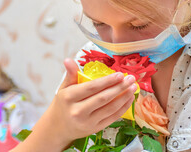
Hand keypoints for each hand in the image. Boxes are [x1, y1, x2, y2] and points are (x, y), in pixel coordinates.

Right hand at [12, 58, 136, 151]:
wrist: (58, 128)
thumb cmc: (63, 104)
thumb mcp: (64, 88)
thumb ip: (70, 74)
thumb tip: (68, 60)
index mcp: (69, 98)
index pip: (91, 88)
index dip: (107, 81)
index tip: (120, 74)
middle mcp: (77, 111)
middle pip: (103, 98)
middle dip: (119, 87)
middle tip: (131, 79)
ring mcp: (87, 122)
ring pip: (110, 108)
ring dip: (124, 97)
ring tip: (133, 87)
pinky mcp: (95, 129)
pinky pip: (112, 117)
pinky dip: (123, 108)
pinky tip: (129, 99)